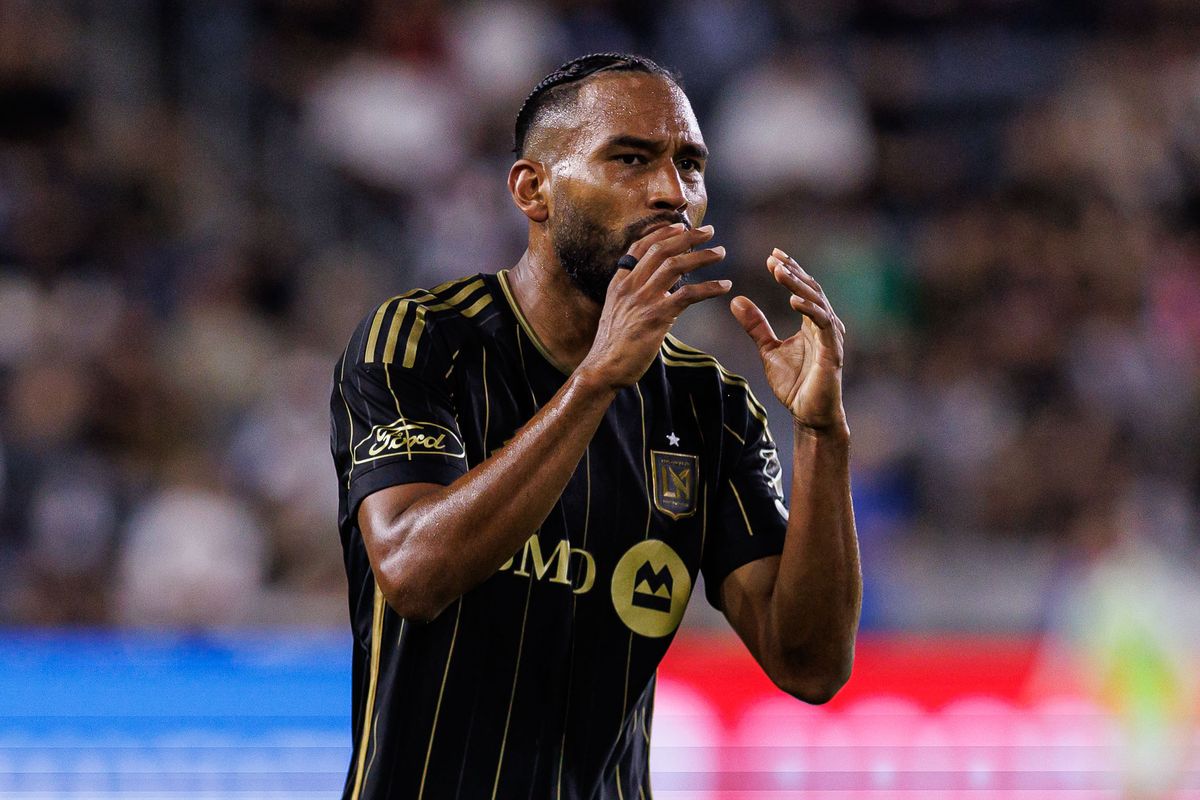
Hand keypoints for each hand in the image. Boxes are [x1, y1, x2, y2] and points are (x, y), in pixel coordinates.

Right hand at [581, 223, 729, 389]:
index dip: (662, 233)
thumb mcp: (618, 313)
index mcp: (619, 283)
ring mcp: (642, 300)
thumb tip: (663, 290)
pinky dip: (709, 287)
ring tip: (719, 253)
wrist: (603, 368)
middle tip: (708, 231)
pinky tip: (723, 286)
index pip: (640, 247)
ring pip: (675, 265)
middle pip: (661, 250)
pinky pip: (687, 295)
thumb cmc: (613, 346)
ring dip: (701, 256)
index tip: (681, 226)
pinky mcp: (656, 317)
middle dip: (687, 236)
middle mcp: (629, 286)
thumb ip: (636, 297)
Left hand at [730, 248, 846, 431]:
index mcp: (812, 322)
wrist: (809, 414)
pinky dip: (810, 310)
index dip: (790, 270)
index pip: (802, 288)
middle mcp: (825, 325)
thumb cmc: (795, 383)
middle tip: (774, 258)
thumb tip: (736, 300)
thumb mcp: (768, 350)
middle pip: (811, 289)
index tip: (772, 255)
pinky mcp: (832, 351)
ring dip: (798, 285)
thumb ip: (756, 326)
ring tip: (780, 272)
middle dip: (793, 272)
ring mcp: (831, 337)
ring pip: (817, 302)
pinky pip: (823, 325)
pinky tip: (794, 300)